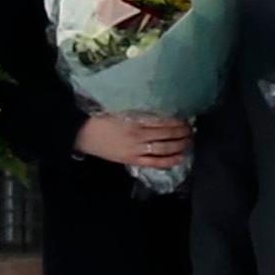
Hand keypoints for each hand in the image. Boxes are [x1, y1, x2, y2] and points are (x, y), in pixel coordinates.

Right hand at [76, 108, 190, 169]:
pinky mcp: (132, 160)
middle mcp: (138, 136)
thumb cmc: (102, 119)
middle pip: (167, 135)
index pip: (163, 121)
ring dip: (180, 145)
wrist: (83, 134)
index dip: (177, 121)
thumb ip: (140, 113)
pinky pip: (154, 163)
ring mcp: (136, 150)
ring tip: (189, 141)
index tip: (186, 118)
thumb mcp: (121, 111)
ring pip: (164, 149)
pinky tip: (181, 158)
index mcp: (135, 121)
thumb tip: (162, 113)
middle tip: (191, 129)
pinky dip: (169, 161)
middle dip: (182, 132)